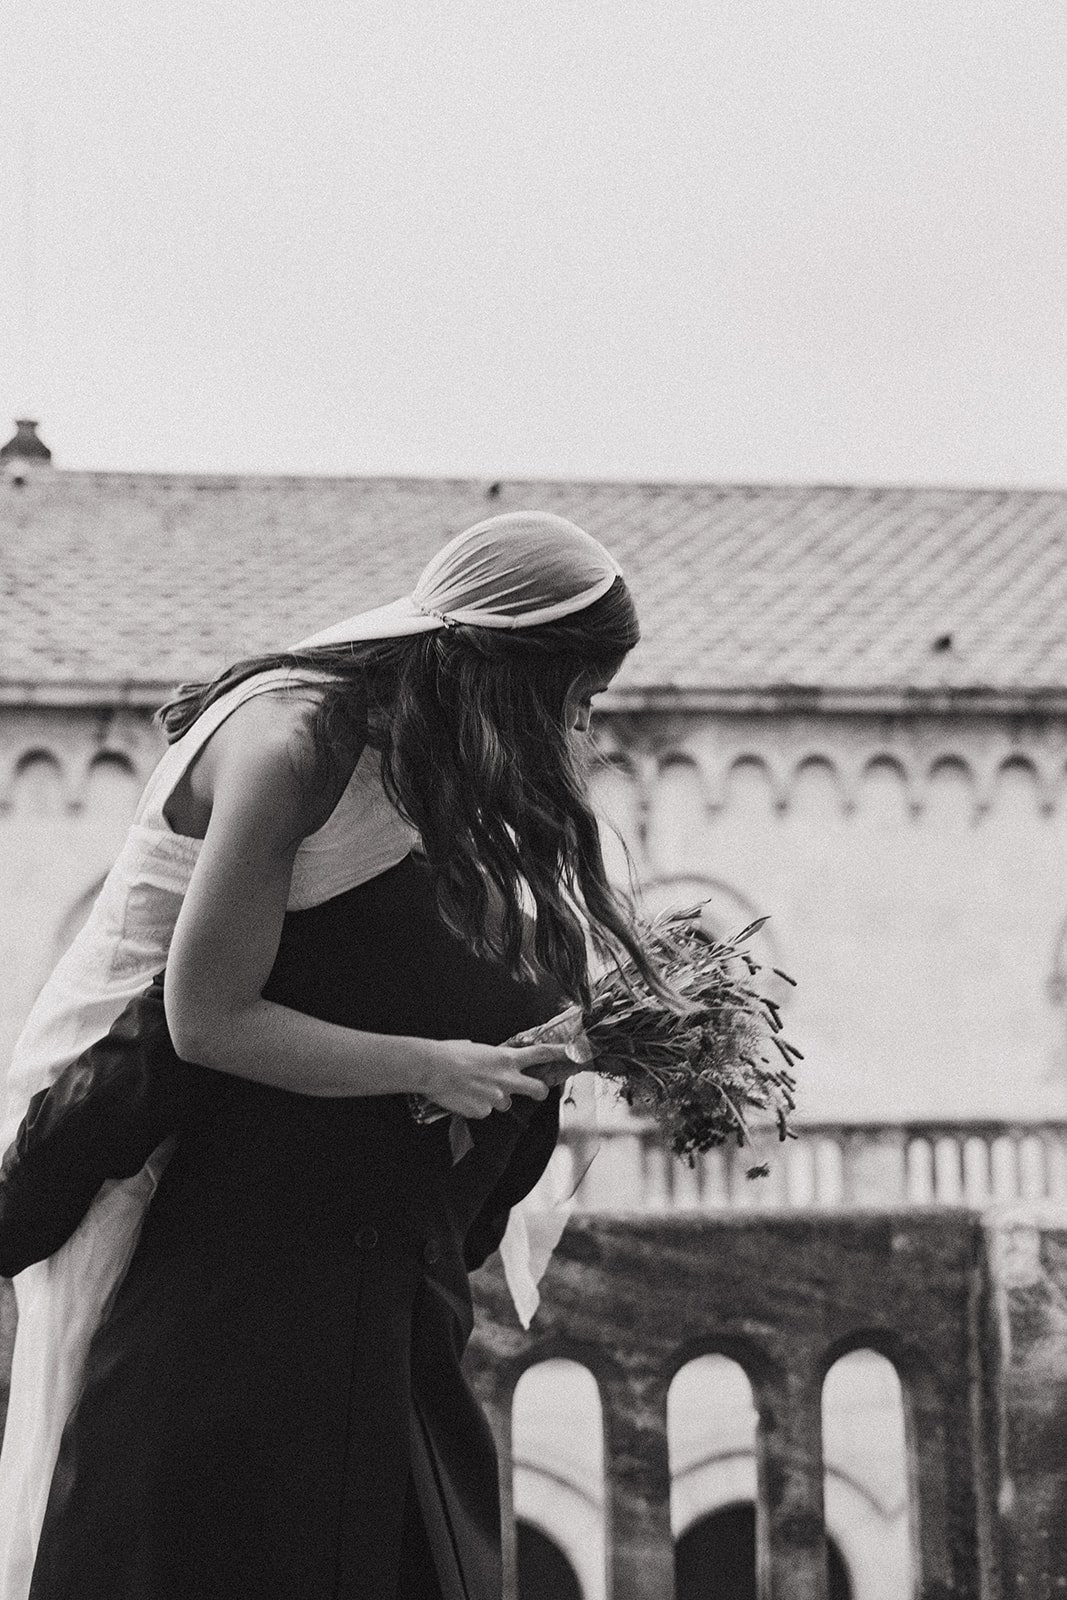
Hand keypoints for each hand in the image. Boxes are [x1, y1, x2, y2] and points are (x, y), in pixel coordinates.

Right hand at [421, 1040, 570, 1118]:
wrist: (433, 1068)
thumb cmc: (451, 1053)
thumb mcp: (477, 1048)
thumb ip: (491, 1058)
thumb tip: (490, 1064)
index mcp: (507, 1058)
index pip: (541, 1054)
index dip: (560, 1054)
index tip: (573, 1053)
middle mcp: (507, 1079)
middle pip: (538, 1090)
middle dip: (539, 1092)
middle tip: (535, 1092)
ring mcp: (496, 1098)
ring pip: (504, 1103)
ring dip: (495, 1098)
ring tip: (473, 1088)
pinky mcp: (483, 1111)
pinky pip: (484, 1111)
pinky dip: (476, 1106)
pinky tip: (463, 1097)